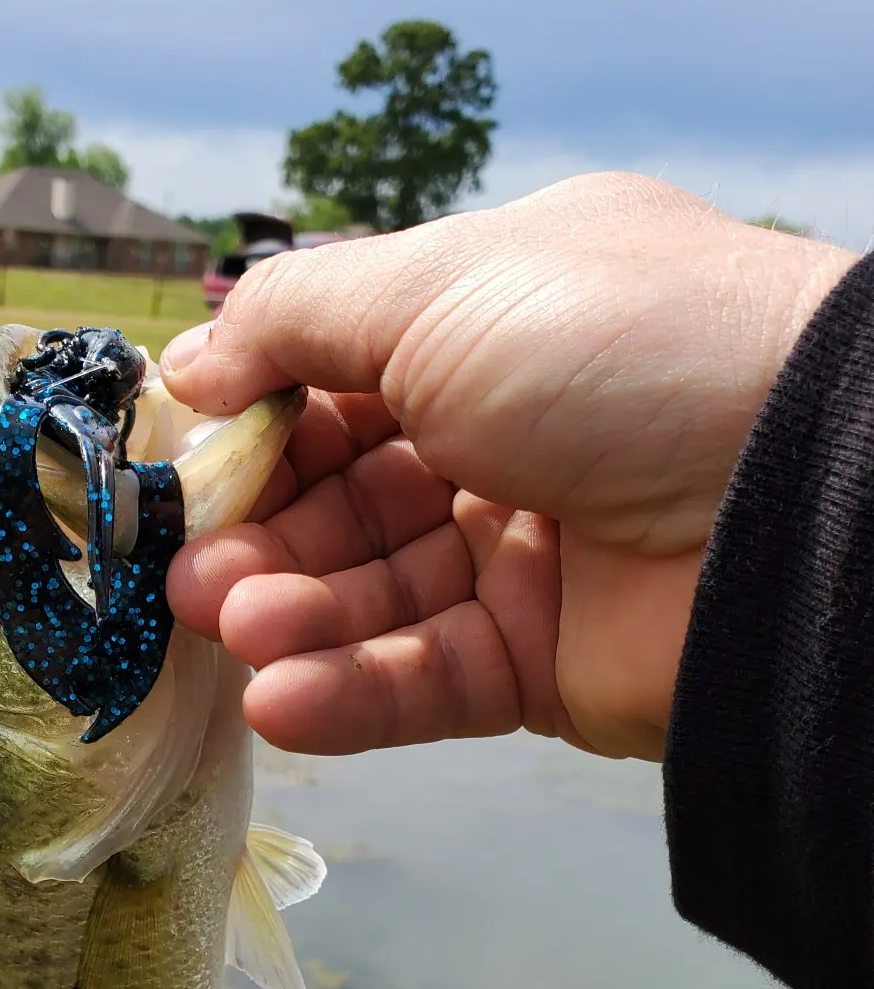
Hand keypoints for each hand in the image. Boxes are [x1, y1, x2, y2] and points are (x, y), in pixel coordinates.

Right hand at [162, 173, 853, 761]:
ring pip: (375, 593)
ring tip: (230, 623)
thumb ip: (294, 320)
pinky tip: (281, 701)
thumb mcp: (436, 287)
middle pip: (343, 493)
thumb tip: (189, 364)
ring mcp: (526, 551)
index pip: (338, 377)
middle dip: (260, 529)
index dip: (255, 417)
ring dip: (291, 612)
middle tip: (185, 565)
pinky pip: (429, 678)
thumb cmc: (608, 349)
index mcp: (489, 325)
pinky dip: (350, 693)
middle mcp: (505, 432)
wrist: (807, 495)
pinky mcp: (547, 662)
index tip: (180, 454)